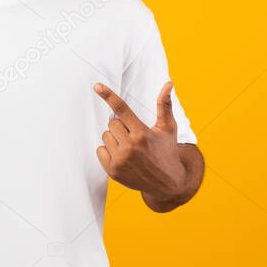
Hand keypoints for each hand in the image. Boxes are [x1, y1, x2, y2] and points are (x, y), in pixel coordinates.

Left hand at [93, 82, 186, 202]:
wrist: (167, 183)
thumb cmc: (166, 151)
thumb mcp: (168, 128)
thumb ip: (164, 105)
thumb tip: (168, 83)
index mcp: (142, 133)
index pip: (122, 109)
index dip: (108, 96)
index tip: (97, 86)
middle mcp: (130, 146)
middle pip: (112, 123)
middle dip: (121, 127)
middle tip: (134, 136)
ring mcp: (120, 160)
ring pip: (105, 136)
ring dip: (114, 139)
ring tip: (130, 148)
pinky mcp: (112, 170)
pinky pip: (100, 150)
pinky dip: (108, 151)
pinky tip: (122, 157)